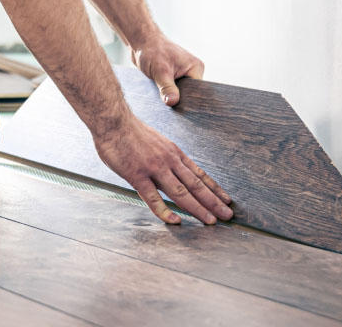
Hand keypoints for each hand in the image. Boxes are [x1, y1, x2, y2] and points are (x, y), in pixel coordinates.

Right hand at [94, 116, 232, 224]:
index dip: (213, 187)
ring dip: (198, 208)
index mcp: (173, 152)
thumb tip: (169, 169)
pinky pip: (153, 198)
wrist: (113, 119)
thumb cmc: (129, 130)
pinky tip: (175, 221)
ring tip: (211, 221)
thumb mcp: (156, 140)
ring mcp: (154, 168)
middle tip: (228, 215)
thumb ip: (164, 156)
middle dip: (213, 201)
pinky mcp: (137, 175)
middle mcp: (168, 160)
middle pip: (195, 184)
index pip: (198, 173)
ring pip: (181, 192)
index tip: (226, 199)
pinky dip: (165, 211)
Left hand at [133, 33, 203, 106]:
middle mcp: (192, 71)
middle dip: (179, 100)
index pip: (198, 91)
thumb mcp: (160, 71)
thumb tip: (173, 102)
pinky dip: (167, 94)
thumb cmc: (152, 51)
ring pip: (180, 93)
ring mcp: (183, 74)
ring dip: (171, 96)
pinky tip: (159, 96)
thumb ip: (167, 88)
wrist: (141, 42)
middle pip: (190, 94)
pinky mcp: (174, 77)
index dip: (189, 101)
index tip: (180, 110)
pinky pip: (173, 90)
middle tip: (169, 106)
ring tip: (162, 99)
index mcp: (195, 67)